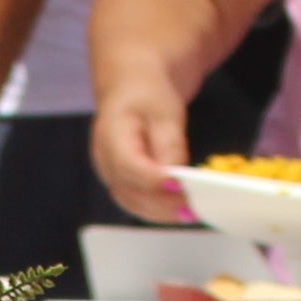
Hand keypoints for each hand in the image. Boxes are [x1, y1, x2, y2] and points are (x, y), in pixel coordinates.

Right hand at [93, 82, 196, 226]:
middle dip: (164, 203)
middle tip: (195, 206)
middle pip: (131, 192)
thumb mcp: (165, 111)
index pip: (130, 167)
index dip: (155, 181)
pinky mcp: (122, 184)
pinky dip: (160, 211)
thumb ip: (170, 144)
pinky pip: (139, 204)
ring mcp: (111, 175)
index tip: (182, 186)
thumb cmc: (147, 94)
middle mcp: (105, 161)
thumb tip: (177, 177)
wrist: (131, 88)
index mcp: (110, 135)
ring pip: (134, 204)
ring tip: (192, 212)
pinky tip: (182, 211)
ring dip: (164, 213)